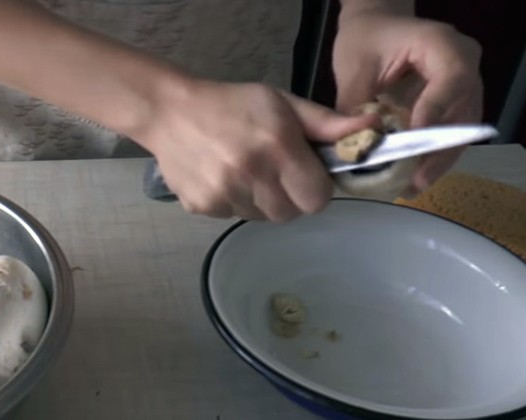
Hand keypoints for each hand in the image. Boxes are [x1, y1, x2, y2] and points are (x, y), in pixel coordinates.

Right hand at [137, 80, 376, 221]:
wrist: (169, 112)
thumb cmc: (232, 103)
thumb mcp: (282, 103)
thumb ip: (326, 124)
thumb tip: (372, 128)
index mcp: (278, 147)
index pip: (317, 199)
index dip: (315, 189)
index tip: (305, 174)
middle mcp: (252, 175)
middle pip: (291, 213)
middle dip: (291, 197)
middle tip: (275, 172)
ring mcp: (225, 194)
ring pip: (263, 217)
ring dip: (262, 201)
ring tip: (246, 171)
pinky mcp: (203, 207)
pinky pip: (234, 216)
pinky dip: (235, 202)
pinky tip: (223, 177)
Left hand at [332, 9, 482, 192]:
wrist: (375, 28)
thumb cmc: (365, 40)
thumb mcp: (353, 68)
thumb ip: (354, 106)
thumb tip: (353, 150)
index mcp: (442, 45)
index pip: (451, 79)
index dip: (436, 111)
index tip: (414, 139)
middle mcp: (463, 66)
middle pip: (463, 113)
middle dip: (439, 151)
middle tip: (415, 181)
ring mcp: (463, 88)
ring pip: (460, 131)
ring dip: (437, 161)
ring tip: (411, 187)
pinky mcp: (453, 106)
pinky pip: (450, 134)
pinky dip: (431, 157)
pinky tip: (411, 179)